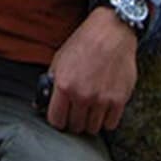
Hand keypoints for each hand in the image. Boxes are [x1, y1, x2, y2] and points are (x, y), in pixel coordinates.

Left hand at [46, 6, 137, 134]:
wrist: (111, 32)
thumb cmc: (84, 43)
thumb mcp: (59, 60)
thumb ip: (51, 83)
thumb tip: (40, 104)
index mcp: (64, 86)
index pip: (56, 120)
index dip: (58, 120)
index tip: (61, 117)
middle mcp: (82, 95)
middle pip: (75, 126)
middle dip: (74, 121)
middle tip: (77, 111)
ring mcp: (102, 99)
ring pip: (93, 128)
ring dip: (91, 122)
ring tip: (91, 109)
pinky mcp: (119, 100)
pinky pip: (111, 124)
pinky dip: (107, 120)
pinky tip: (104, 109)